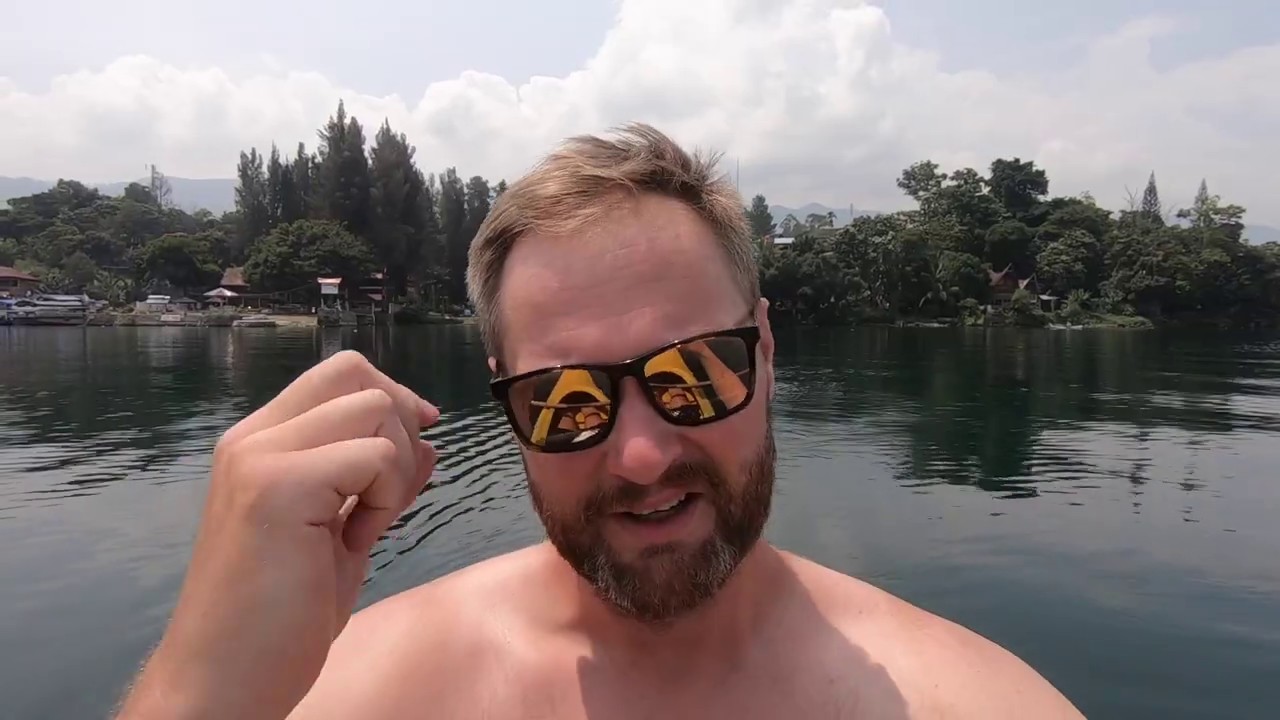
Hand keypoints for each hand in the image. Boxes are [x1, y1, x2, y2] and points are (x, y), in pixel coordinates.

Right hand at [116, 350, 438, 719]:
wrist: (225, 679)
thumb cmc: (279, 617)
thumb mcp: (344, 532)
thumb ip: (378, 478)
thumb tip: (428, 433)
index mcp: (260, 442)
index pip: (340, 374)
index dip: (392, 401)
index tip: (410, 455)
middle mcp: (253, 438)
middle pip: (357, 371)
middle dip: (402, 425)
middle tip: (389, 493)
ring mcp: (261, 457)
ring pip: (374, 406)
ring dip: (396, 466)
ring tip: (365, 525)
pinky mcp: (277, 487)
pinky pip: (376, 456)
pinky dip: (388, 497)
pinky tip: (356, 541)